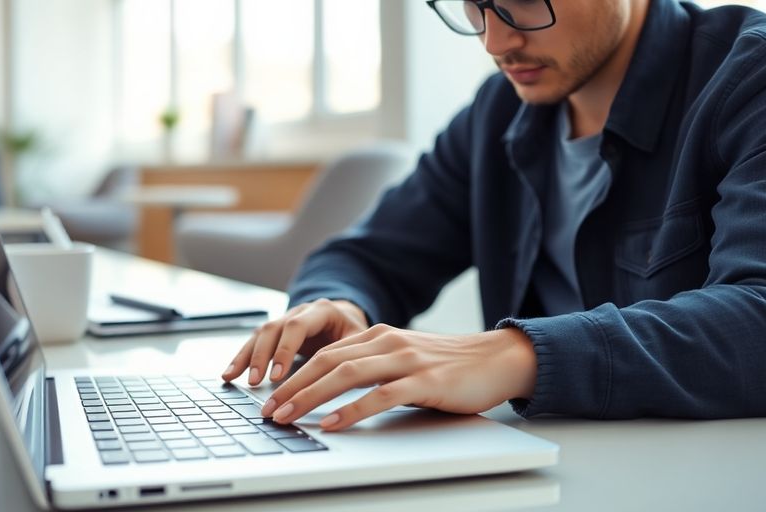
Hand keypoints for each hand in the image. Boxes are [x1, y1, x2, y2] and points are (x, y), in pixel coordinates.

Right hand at [221, 299, 368, 385]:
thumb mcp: (360, 342)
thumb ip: (350, 355)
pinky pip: (255, 341)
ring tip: (234, 377)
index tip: (278, 376)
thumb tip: (339, 381)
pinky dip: (242, 357)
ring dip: (247, 356)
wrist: (347, 319)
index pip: (298, 327)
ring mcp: (286, 319)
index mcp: (323, 310)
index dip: (285, 350)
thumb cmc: (355, 334)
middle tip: (255, 382)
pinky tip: (230, 373)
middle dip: (262, 356)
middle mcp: (300, 311)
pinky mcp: (276, 331)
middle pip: (274, 328)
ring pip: (260, 333)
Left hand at [259, 325, 536, 430]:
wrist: (497, 359)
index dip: (293, 375)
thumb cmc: (450, 366)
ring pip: (345, 375)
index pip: (325, 354)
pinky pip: (379, 396)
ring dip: (310, 397)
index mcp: (378, 335)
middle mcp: (387, 342)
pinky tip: (332, 423)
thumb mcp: (404, 359)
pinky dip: (351, 410)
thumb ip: (373, 368)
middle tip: (268, 410)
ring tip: (288, 416)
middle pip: (326, 361)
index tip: (271, 397)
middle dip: (291, 386)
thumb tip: (333, 392)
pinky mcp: (424, 381)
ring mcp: (405, 360)